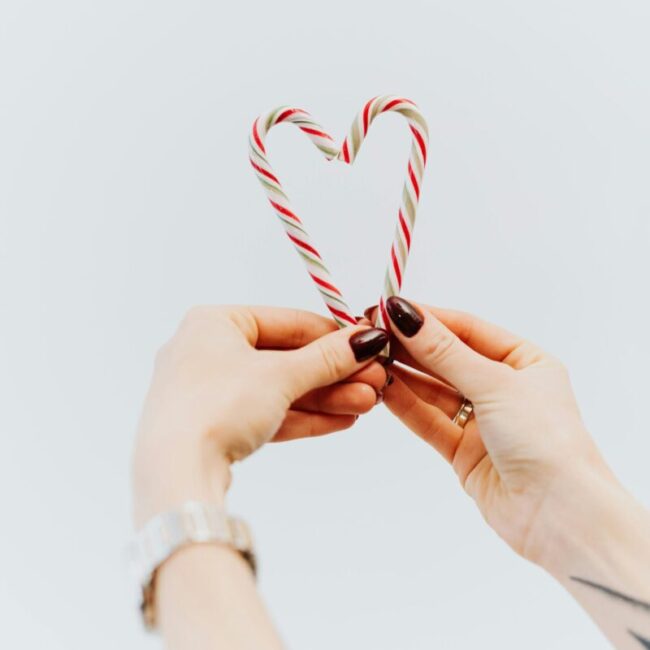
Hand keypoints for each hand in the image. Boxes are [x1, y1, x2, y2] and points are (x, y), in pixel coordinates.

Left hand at [132, 305, 388, 526]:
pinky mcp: (215, 426)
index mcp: (214, 323)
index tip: (368, 345)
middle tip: (376, 382)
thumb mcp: (280, 376)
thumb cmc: (217, 406)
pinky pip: (267, 413)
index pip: (287, 322)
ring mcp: (210, 392)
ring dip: (325, 397)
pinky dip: (303, 416)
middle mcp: (208, 352)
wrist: (175, 475)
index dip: (332, 336)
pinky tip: (342, 419)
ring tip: (367, 404)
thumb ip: (326, 358)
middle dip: (334, 374)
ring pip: (279, 390)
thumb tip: (367, 340)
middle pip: (286, 359)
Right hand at [373, 297, 622, 574]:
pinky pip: (430, 420)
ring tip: (371, 358)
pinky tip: (384, 388)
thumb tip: (406, 316)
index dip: (429, 318)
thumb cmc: (545, 439)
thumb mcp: (495, 384)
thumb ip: (445, 353)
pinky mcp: (464, 451)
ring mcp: (483, 420)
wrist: (560, 516)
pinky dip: (407, 405)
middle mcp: (504, 388)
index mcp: (525, 362)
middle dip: (411, 346)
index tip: (390, 308)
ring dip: (404, 374)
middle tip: (372, 331)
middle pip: (448, 359)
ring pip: (435, 391)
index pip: (468, 330)